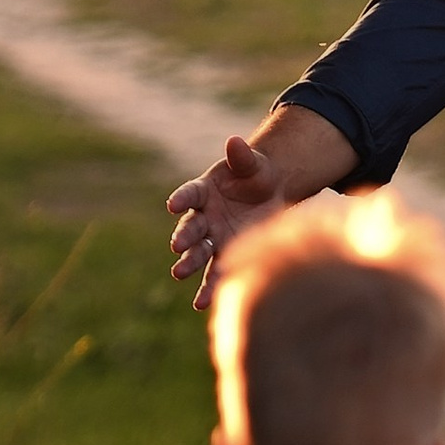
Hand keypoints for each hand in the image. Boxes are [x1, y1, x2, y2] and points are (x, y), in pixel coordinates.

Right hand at [167, 131, 288, 312]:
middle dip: (184, 236)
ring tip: (179, 274)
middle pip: (190, 227)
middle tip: (178, 246)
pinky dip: (209, 287)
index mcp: (204, 191)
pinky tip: (202, 303)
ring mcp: (212, 237)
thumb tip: (236, 141)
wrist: (271, 193)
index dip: (182, 198)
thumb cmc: (257, 174)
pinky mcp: (225, 253)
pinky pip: (214, 272)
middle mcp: (203, 216)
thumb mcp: (253, 164)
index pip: (189, 194)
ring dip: (189, 263)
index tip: (173, 204)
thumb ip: (242, 156)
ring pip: (198, 253)